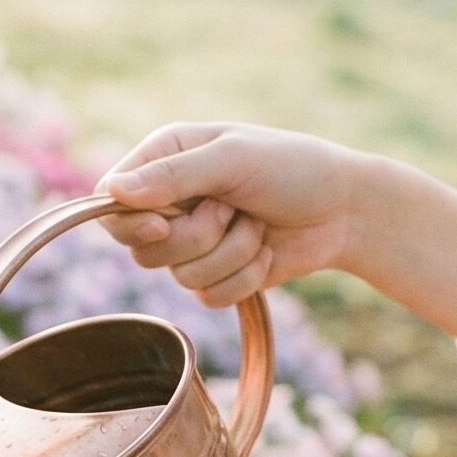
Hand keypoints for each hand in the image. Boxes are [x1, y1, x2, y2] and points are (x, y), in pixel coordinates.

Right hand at [95, 122, 367, 308]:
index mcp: (165, 159)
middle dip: (197, 236)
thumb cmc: (294, 168)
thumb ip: (174, 175)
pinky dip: (245, 277)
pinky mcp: (215, 275)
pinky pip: (208, 297)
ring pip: (179, 276)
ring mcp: (192, 241)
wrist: (346, 210)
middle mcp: (171, 201)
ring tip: (257, 225)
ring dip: (231, 254)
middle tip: (231, 209)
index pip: (110, 200)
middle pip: (142, 248)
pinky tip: (266, 251)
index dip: (130, 222)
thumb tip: (113, 191)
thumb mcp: (234, 159)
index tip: (162, 226)